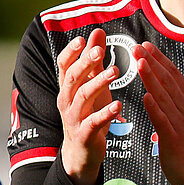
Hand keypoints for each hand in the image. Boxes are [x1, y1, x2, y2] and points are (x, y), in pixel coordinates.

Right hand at [54, 29, 120, 184]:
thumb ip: (94, 61)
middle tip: (99, 51)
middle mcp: (67, 100)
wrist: (81, 152)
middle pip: (72, 78)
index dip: (71, 52)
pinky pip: (94, 122)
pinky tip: (119, 106)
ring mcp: (74, 117)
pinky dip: (106, 113)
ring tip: (115, 71)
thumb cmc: (89, 112)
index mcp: (68, 87)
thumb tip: (97, 32)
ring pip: (82, 97)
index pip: (64, 65)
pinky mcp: (85, 134)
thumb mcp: (91, 85)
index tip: (83, 39)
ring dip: (98, 83)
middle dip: (85, 63)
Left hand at [134, 44, 183, 184]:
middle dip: (152, 62)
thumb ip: (172, 99)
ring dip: (152, 79)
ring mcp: (180, 123)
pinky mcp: (173, 138)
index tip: (146, 45)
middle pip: (168, 82)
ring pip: (164, 97)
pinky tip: (146, 97)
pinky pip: (163, 120)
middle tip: (138, 47)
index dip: (160, 59)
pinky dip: (155, 108)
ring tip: (140, 63)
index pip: (173, 76)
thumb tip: (158, 81)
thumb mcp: (182, 116)